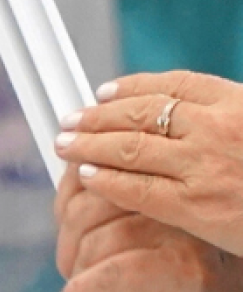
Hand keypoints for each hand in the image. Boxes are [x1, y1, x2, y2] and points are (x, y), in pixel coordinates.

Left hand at [54, 166, 242, 291]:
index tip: (66, 238)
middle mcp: (175, 203)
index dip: (65, 205)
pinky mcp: (186, 270)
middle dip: (68, 249)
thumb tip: (62, 222)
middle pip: (88, 206)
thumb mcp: (135, 251)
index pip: (94, 171)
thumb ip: (106, 228)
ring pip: (100, 241)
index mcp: (161, 188)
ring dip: (78, 277)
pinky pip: (116, 274)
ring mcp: (184, 235)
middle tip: (74, 279)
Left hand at [55, 71, 242, 255]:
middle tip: (70, 118)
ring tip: (65, 142)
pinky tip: (85, 176)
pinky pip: (137, 189)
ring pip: (131, 146)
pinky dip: (106, 179)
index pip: (176, 85)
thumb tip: (192, 118)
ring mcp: (206, 166)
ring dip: (89, 142)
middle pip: (143, 112)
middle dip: (98, 115)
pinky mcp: (197, 206)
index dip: (134, 87)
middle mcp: (220, 128)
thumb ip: (231, 123)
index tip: (106, 91)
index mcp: (242, 103)